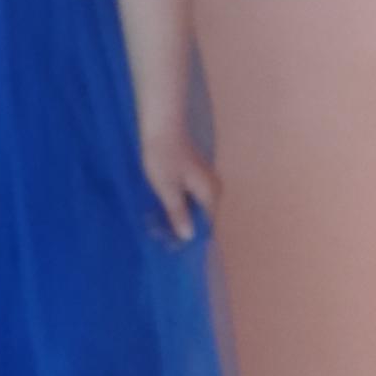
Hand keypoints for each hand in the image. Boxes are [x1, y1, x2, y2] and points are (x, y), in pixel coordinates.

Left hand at [140, 126, 221, 243]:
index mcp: (210, 194)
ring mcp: (206, 182)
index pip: (208, 225)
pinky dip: (181, 205)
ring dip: (182, 217)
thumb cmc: (163, 157)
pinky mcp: (197, 176)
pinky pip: (193, 198)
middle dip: (186, 229)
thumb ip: (179, 214)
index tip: (175, 249)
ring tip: (163, 228)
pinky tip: (166, 209)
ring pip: (197, 208)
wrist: (162, 127)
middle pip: (204, 217)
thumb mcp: (167, 189)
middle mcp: (214, 189)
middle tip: (165, 240)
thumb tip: (189, 237)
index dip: (193, 239)